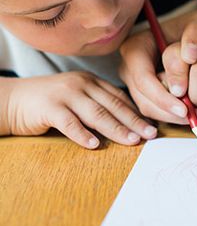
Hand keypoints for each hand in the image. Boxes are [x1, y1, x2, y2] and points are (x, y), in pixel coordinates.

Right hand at [2, 72, 157, 147]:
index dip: (137, 112)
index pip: (119, 97)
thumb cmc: (49, 102)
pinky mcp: (49, 107)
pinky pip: (69, 122)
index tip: (152, 125)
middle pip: (112, 105)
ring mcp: (65, 94)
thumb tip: (125, 123)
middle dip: (134, 121)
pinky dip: (82, 134)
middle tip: (151, 134)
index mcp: (90, 81)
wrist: (14, 99)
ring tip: (131, 141)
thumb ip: (96, 104)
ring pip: (96, 113)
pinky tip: (94, 145)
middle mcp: (80, 84)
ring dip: (116, 129)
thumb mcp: (76, 96)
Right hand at [119, 26, 196, 125]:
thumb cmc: (195, 31)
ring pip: (148, 108)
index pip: (143, 79)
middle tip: (196, 118)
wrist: (196, 38)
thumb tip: (189, 55)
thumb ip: (196, 34)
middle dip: (169, 112)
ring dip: (172, 117)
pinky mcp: (143, 93)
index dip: (163, 97)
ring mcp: (134, 81)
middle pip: (143, 98)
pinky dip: (172, 116)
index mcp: (135, 47)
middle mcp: (129, 66)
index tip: (185, 109)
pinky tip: (192, 115)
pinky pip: (154, 111)